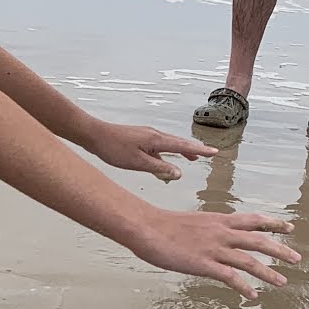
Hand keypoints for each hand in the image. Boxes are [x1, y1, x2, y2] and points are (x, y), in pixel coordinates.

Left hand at [87, 122, 216, 182]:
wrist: (95, 135)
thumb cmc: (113, 149)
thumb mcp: (137, 163)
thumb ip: (159, 168)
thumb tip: (179, 173)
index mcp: (156, 140)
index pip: (183, 146)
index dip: (199, 151)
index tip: (214, 152)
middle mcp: (154, 135)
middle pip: (179, 143)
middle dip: (194, 149)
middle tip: (209, 154)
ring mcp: (147, 136)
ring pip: (169, 145)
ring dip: (181, 151)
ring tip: (192, 158)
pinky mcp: (139, 139)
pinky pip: (158, 147)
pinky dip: (166, 154)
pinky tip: (164, 162)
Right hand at [127, 208, 298, 299]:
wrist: (146, 227)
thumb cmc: (161, 225)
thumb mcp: (191, 222)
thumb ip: (206, 230)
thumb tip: (210, 236)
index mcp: (219, 220)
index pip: (253, 219)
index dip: (273, 223)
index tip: (289, 227)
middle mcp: (221, 233)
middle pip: (259, 241)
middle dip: (280, 250)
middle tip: (296, 258)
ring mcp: (214, 249)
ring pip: (250, 261)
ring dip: (268, 272)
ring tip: (282, 281)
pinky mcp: (204, 264)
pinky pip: (230, 277)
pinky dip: (244, 287)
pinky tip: (253, 296)